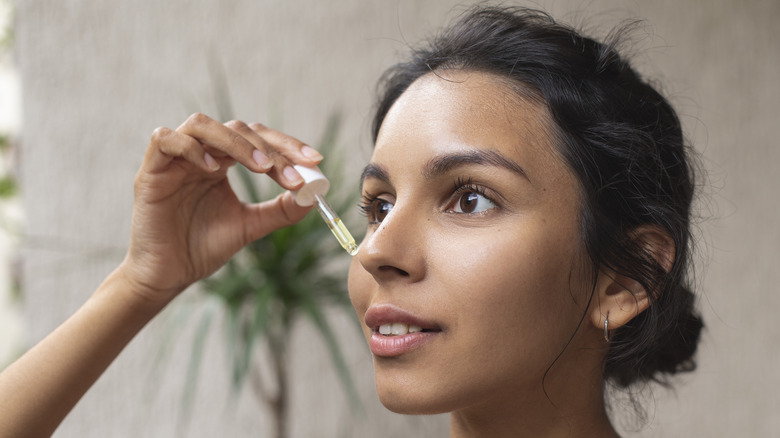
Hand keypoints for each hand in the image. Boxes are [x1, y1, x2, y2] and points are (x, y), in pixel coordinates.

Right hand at [117, 113, 322, 306]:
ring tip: (261, 167)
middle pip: (237, 128)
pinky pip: (165, 139)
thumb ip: (280, 210)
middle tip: (291, 173)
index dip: (287, 146)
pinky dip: (191, 148)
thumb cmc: (202, 247)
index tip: (314, 161)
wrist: (167, 275)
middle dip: (269, 147)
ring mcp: (174, 158)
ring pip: (202, 124)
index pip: (258, 139)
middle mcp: (200, 152)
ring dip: (235, 142)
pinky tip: (213, 168)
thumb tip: (313, 196)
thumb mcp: (250, 225)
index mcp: (222, 161)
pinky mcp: (150, 169)